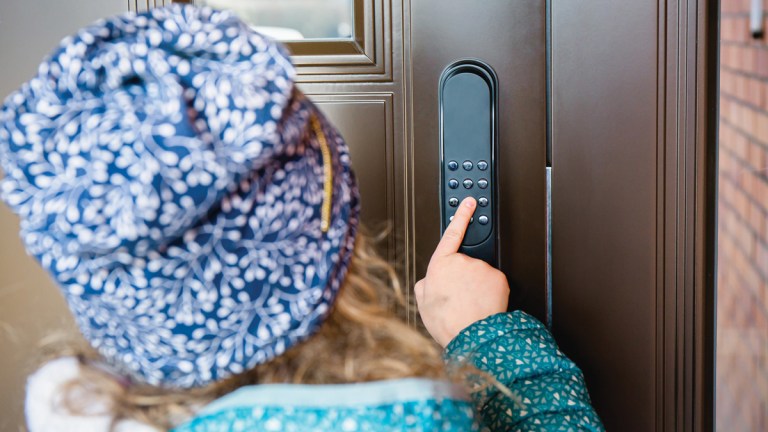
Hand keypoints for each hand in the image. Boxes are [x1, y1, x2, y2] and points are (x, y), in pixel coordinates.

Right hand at [414, 197, 509, 346]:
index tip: (468, 202)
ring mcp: (482, 268)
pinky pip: (494, 283)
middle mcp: (462, 262)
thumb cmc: (447, 321)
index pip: (452, 233)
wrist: (471, 336)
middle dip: (464, 278)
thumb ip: (425, 283)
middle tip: (459, 298)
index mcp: (441, 264)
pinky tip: (482, 306)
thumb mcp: (422, 301)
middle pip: (465, 264)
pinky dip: (490, 293)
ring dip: (477, 288)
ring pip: (480, 275)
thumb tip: (429, 280)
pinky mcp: (498, 278)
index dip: (461, 215)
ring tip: (470, 306)